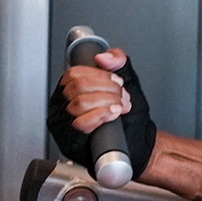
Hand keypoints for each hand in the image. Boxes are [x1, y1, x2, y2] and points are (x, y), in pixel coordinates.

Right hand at [46, 47, 156, 175]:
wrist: (137, 143)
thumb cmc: (128, 116)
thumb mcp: (127, 82)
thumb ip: (118, 61)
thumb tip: (105, 57)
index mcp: (71, 89)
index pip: (74, 73)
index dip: (99, 75)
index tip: (117, 81)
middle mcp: (64, 105)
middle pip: (78, 87)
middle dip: (107, 89)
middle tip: (122, 96)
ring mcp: (64, 124)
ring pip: (79, 103)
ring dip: (107, 102)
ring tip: (120, 106)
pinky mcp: (71, 141)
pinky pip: (80, 124)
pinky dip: (101, 115)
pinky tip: (113, 113)